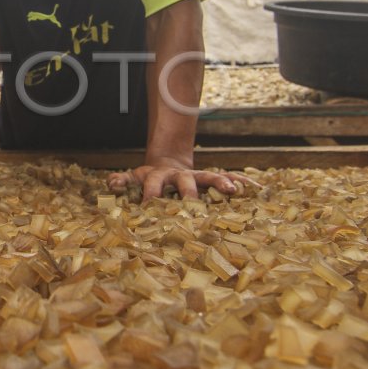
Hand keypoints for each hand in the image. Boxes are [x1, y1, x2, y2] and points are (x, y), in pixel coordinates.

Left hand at [106, 158, 254, 201]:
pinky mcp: (211, 179)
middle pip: (184, 180)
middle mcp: (179, 175)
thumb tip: (111, 183)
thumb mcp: (134, 178)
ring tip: (233, 190)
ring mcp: (197, 176)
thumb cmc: (148, 179)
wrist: (167, 164)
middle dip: (189, 191)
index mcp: (159, 175)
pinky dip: (242, 181)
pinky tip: (256, 187)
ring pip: (210, 177)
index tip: (150, 204)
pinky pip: (229, 178)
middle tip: (192, 202)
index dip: (151, 192)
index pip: (153, 182)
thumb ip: (122, 180)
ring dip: (221, 182)